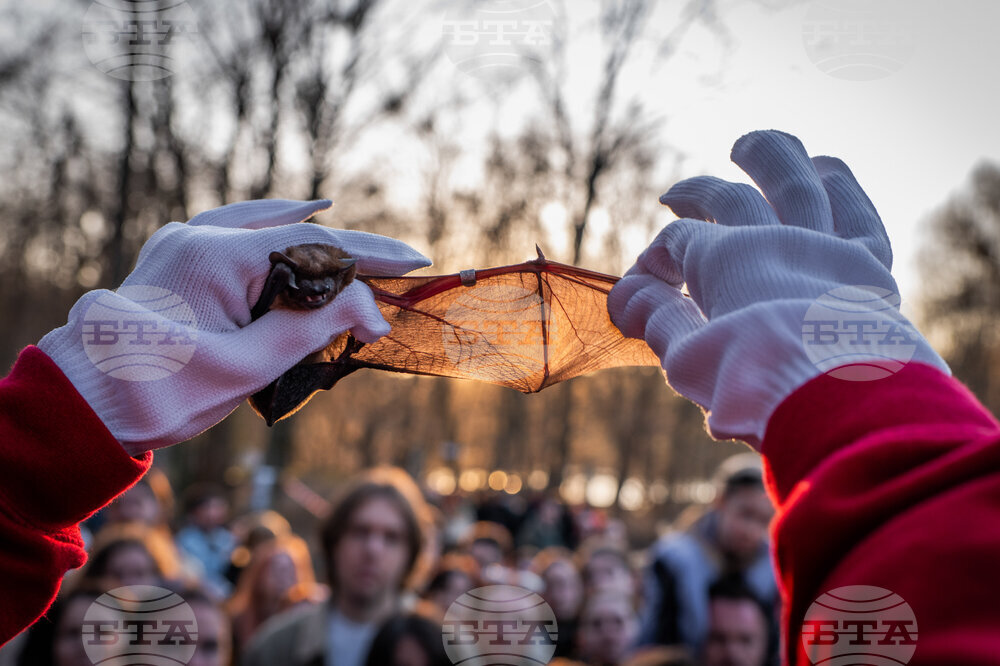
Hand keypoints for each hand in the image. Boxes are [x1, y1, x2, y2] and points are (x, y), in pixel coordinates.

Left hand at [38, 199, 430, 454]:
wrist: (84, 406)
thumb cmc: (159, 394)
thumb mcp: (247, 367)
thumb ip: (313, 331)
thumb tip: (372, 313)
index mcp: (217, 257)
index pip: (315, 248)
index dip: (371, 258)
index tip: (417, 263)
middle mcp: (200, 237)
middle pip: (297, 233)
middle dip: (351, 253)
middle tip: (399, 268)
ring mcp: (185, 243)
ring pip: (267, 224)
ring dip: (317, 239)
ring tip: (361, 250)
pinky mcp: (177, 257)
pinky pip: (238, 230)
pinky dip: (275, 230)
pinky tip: (297, 220)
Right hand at [609, 130, 946, 446]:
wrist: (835, 401)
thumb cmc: (752, 384)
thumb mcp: (688, 356)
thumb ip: (656, 318)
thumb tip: (623, 294)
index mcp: (723, 261)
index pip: (680, 243)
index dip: (656, 257)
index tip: (644, 283)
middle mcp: (774, 240)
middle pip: (729, 199)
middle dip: (697, 194)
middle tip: (674, 196)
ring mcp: (825, 246)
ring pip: (796, 184)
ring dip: (771, 158)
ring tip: (750, 144)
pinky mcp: (871, 266)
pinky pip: (859, 212)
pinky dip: (842, 186)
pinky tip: (826, 168)